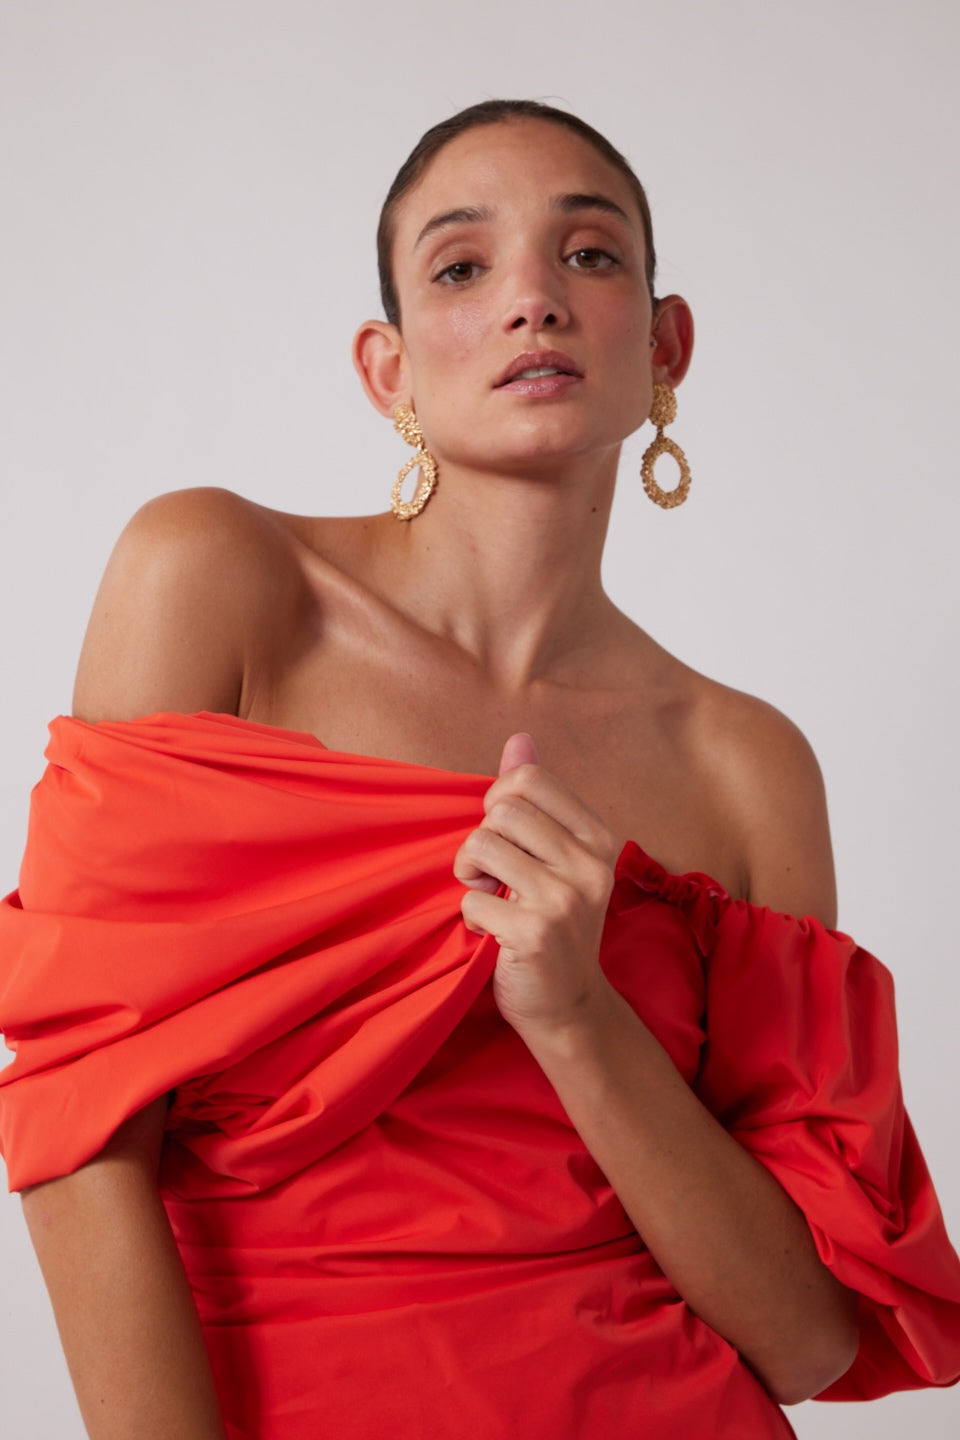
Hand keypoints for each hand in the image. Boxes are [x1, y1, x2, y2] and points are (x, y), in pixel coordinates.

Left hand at [454, 733, 619, 1039]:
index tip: (503, 837)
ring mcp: (565, 900)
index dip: (498, 804)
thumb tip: (519, 739)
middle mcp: (590, 865)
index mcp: (597, 838)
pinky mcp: (536, 934)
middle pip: (501, 809)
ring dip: (469, 875)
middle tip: (491, 876)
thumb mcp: (555, 857)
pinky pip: (471, 899)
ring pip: (481, 845)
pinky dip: (469, 917)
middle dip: (481, 841)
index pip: (528, 781)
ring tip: (488, 898)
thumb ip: (537, 799)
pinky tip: (492, 933)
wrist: (570, 1008)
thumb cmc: (554, 925)